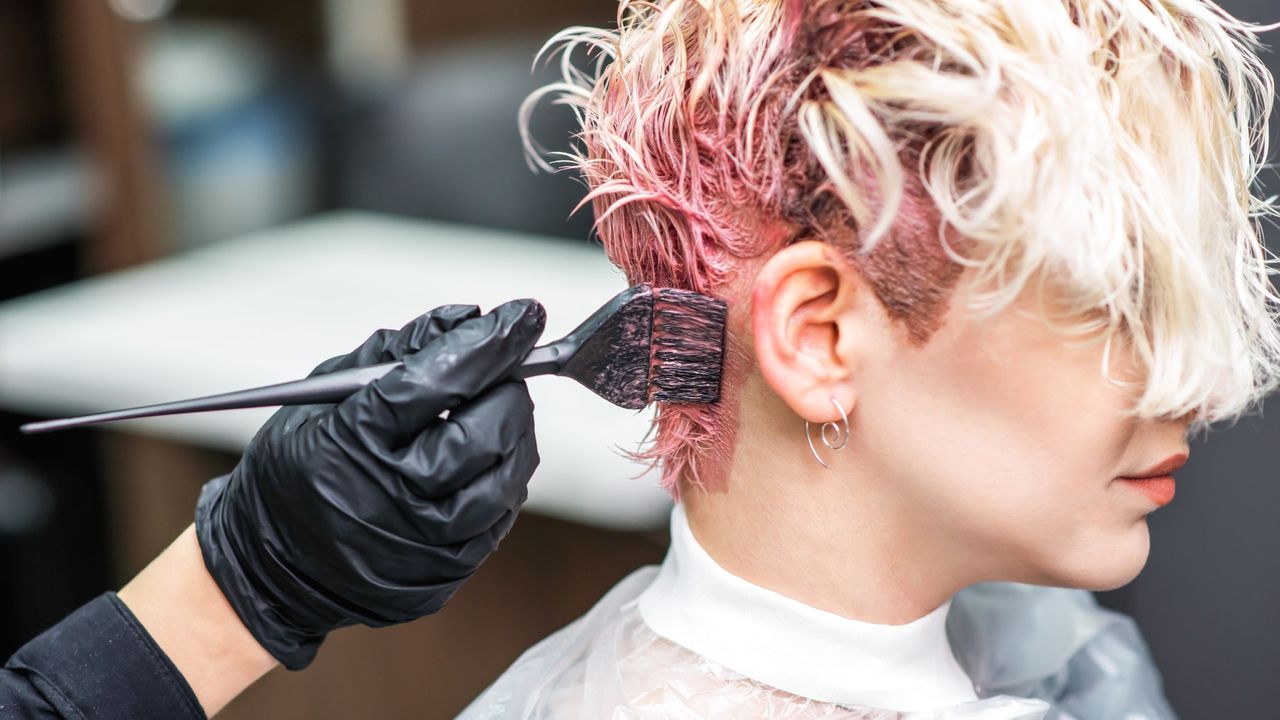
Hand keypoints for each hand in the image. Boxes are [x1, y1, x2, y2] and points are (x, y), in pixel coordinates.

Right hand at [195, 299, 545, 669]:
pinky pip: (501, 515)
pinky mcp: (447, 572)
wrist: (275, 567)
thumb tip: (467, 318)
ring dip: (513, 433)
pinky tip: (484, 460)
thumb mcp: (325, 395)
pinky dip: (503, 478)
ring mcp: (422, 542)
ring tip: (493, 413)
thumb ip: (396, 349)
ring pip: (507, 477)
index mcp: (351, 440)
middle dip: (506, 389)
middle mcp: (391, 496)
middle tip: (503, 372)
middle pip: (483, 431)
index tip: (522, 315)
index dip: (488, 343)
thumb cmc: (301, 465)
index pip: (436, 381)